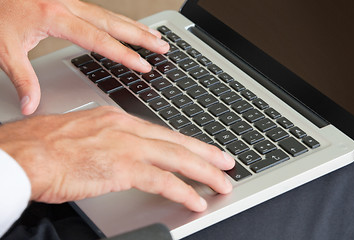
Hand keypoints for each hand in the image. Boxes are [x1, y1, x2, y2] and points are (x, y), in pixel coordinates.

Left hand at [0, 0, 168, 114]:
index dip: (124, 55)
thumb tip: (31, 106)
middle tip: (162, 46)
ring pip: (111, 14)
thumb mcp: (4, 48)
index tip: (143, 66)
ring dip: (134, 26)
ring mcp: (70, 1)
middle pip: (114, 23)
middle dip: (141, 37)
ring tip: (154, 36)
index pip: (99, 41)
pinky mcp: (68, 1)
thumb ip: (22, 78)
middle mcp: (67, 6)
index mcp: (55, 18)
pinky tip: (127, 27)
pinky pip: (102, 11)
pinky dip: (120, 20)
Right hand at [0, 106, 234, 211]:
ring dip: (203, 172)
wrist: (25, 153)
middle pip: (176, 142)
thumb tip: (117, 154)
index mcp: (116, 120)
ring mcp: (126, 146)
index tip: (200, 150)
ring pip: (177, 158)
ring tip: (221, 183)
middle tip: (226, 162)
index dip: (185, 143)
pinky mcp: (122, 167)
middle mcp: (126, 128)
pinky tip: (195, 199)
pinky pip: (162, 180)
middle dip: (205, 154)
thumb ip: (106, 143)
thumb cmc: (44, 147)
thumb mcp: (82, 135)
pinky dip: (182, 190)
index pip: (161, 132)